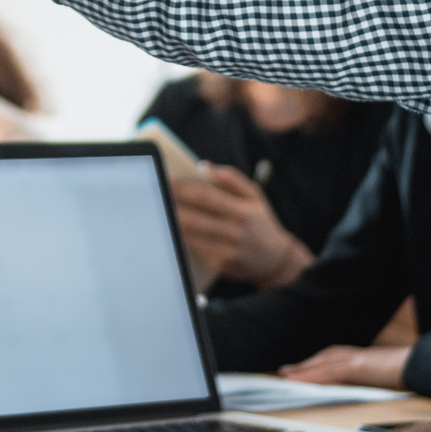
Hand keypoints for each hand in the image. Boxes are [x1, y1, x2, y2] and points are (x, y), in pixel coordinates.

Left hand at [172, 164, 313, 288]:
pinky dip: (181, 239)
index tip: (166, 181)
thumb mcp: (255, 196)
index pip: (206, 197)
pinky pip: (194, 250)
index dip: (183, 189)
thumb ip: (231, 179)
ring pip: (191, 236)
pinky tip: (170, 230)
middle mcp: (235, 231)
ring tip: (158, 211)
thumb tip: (204, 167)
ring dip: (172, 224)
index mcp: (242, 210)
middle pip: (194, 218)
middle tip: (155, 197)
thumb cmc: (260, 222)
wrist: (276, 260)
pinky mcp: (220, 264)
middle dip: (172, 207)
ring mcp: (227, 250)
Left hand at [282, 345, 410, 390]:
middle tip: (287, 372)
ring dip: (305, 369)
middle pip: (328, 357)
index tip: (306, 369)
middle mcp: (362, 356)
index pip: (339, 359)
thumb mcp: (398, 381)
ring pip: (325, 362)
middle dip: (307, 365)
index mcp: (370, 360)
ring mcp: (360, 359)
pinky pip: (331, 371)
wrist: (428, 365)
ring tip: (288, 376)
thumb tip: (390, 391)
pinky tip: (300, 381)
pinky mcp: (360, 366)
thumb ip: (388, 384)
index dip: (321, 364)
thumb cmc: (417, 373)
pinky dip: (313, 376)